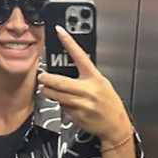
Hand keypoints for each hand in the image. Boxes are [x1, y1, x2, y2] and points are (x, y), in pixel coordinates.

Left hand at [37, 27, 131, 145]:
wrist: (115, 125)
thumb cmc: (109, 103)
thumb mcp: (102, 84)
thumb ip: (87, 76)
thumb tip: (70, 66)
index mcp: (95, 78)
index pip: (81, 57)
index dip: (69, 43)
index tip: (60, 32)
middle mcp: (89, 91)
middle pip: (61, 82)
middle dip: (47, 79)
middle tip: (41, 76)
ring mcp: (83, 105)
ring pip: (59, 96)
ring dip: (49, 92)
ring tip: (44, 89)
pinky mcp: (78, 116)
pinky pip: (64, 108)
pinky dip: (61, 104)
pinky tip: (62, 102)